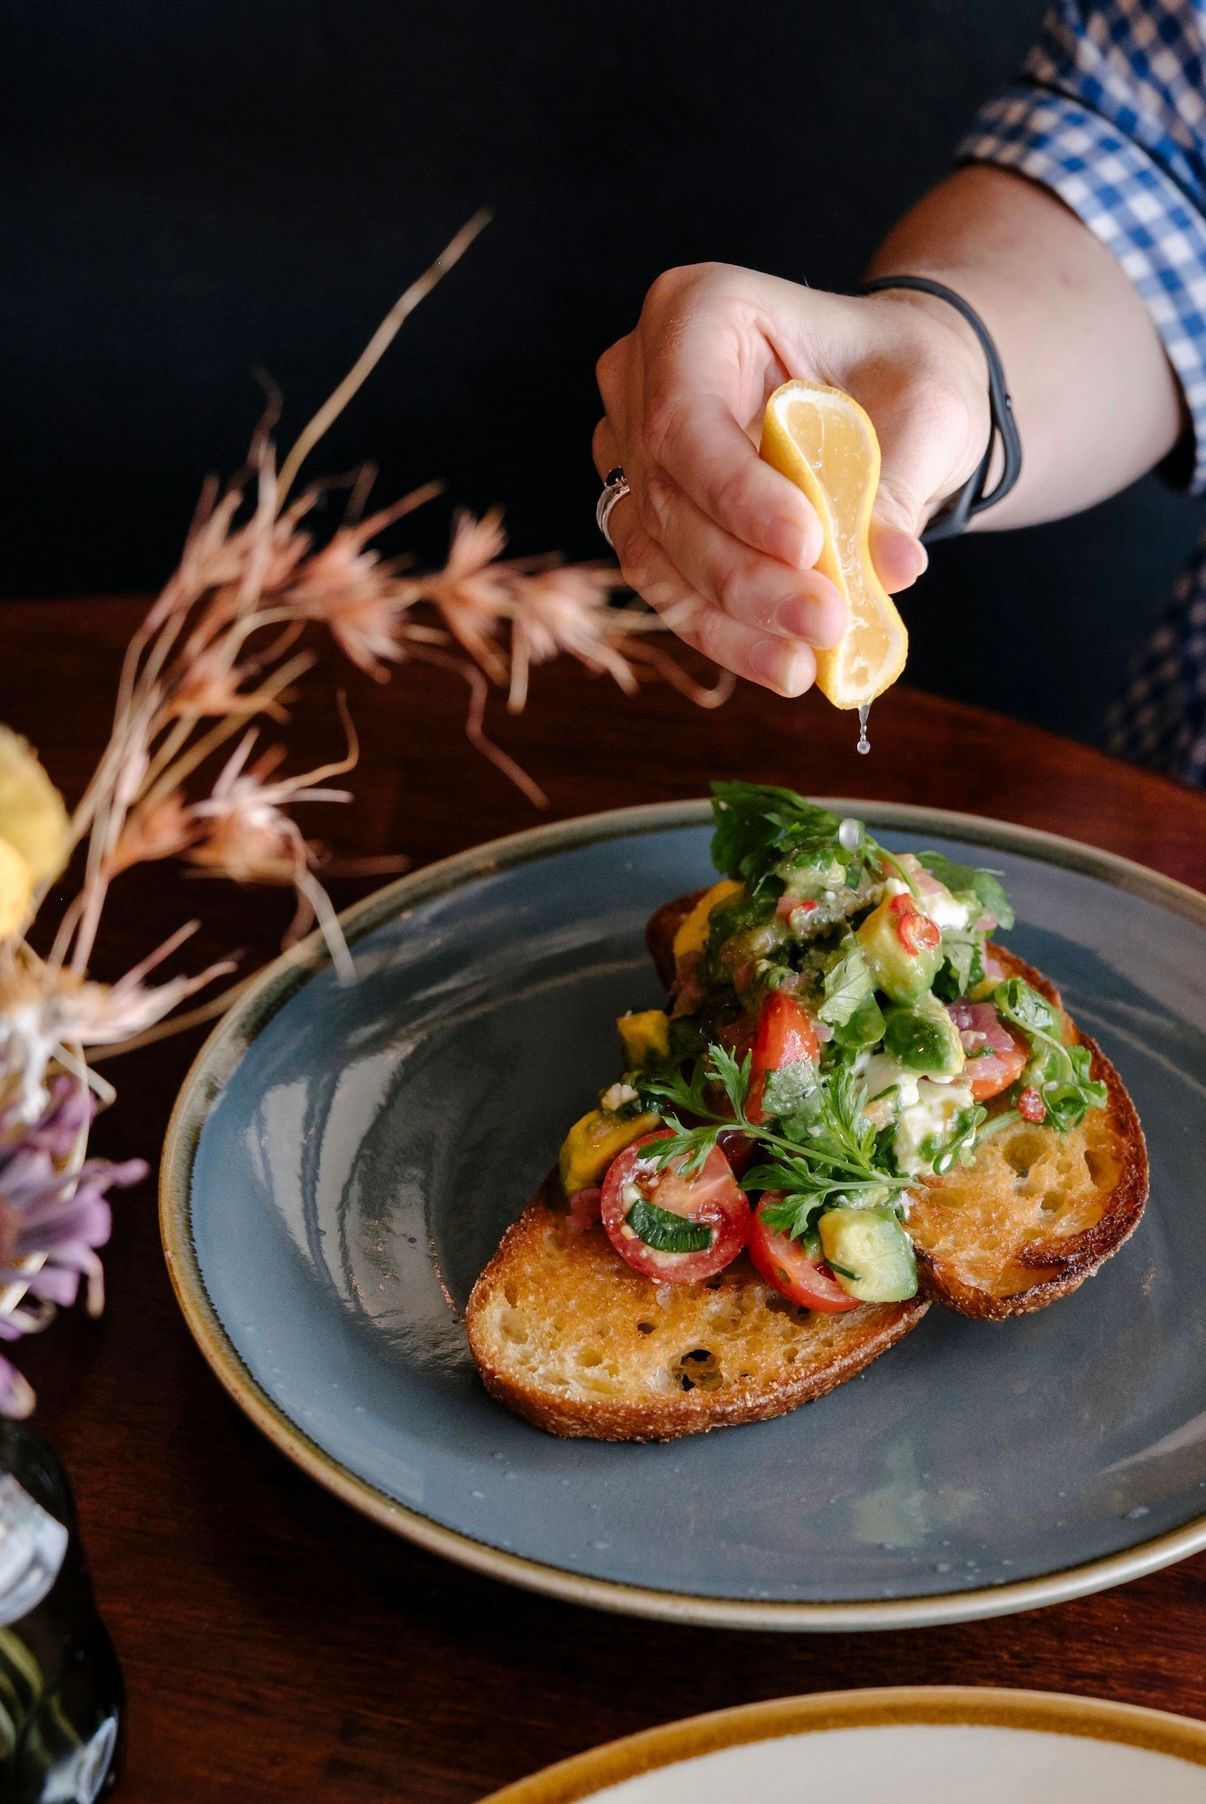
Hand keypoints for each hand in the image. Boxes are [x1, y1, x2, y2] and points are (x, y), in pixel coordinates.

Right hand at [593, 264, 989, 693]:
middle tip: (825, 623)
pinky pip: (668, 587)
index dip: (737, 493)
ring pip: (657, 553)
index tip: (808, 546)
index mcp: (696, 311)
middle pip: (667, 496)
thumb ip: (895, 484)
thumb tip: (887, 569)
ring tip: (805, 664)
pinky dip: (725, 633)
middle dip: (745, 576)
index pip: (688, 417)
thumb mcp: (922, 409)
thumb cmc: (899, 373)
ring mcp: (630, 449)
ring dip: (730, 620)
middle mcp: (641, 375)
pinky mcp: (644, 515)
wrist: (886, 390)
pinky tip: (782, 663)